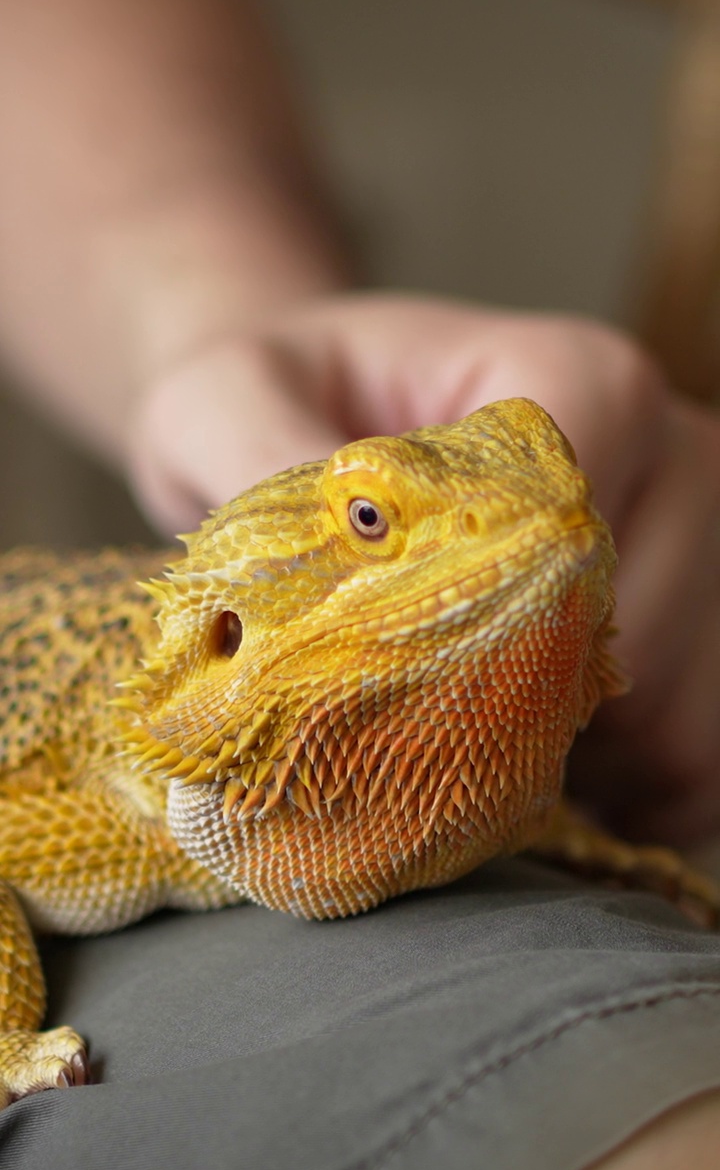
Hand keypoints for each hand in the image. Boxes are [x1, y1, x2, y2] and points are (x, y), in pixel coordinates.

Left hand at [128, 292, 719, 842]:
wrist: (332, 405)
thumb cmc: (287, 401)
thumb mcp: (224, 402)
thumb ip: (259, 463)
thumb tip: (320, 579)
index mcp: (576, 377)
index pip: (572, 539)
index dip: (482, 638)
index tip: (390, 673)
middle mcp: (673, 444)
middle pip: (648, 635)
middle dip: (525, 715)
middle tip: (415, 733)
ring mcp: (705, 532)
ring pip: (695, 706)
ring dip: (591, 764)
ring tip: (479, 754)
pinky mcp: (707, 609)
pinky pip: (712, 749)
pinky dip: (643, 792)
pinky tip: (552, 777)